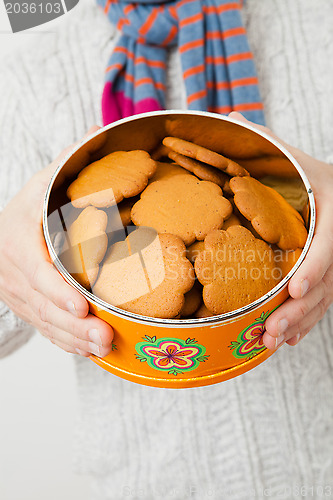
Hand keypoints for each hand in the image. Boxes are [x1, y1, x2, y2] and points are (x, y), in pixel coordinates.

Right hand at [0, 127, 113, 356]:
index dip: (57, 291)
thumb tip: (100, 131)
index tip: (81, 307)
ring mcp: (21, 294)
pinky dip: (67, 342)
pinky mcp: (30, 308)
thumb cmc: (28, 208)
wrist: (1, 234)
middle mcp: (16, 273)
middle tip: (106, 337)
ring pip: (46, 323)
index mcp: (18, 239)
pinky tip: (90, 350)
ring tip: (106, 348)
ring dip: (75, 340)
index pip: (35, 271)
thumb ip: (68, 163)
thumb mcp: (42, 183)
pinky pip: (46, 329)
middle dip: (75, 326)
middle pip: (44, 305)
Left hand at [229, 112, 332, 348]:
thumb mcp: (292, 156)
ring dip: (299, 322)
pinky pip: (321, 302)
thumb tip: (232, 115)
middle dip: (299, 308)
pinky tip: (287, 339)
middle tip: (271, 329)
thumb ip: (266, 140)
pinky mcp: (327, 274)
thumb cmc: (309, 173)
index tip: (293, 287)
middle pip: (326, 281)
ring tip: (271, 341)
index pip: (330, 243)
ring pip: (323, 298)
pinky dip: (306, 321)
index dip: (315, 267)